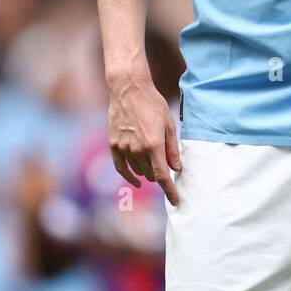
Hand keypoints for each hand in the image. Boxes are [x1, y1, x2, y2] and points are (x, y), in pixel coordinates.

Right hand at [106, 73, 180, 205]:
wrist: (129, 89)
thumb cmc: (153, 104)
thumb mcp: (169, 124)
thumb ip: (172, 149)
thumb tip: (176, 169)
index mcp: (153, 145)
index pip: (162, 176)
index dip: (170, 191)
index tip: (176, 201)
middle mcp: (137, 149)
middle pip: (151, 174)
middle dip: (161, 174)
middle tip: (167, 165)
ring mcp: (123, 148)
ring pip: (138, 171)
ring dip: (148, 171)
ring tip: (153, 157)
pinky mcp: (113, 145)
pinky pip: (121, 168)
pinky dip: (129, 176)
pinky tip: (137, 180)